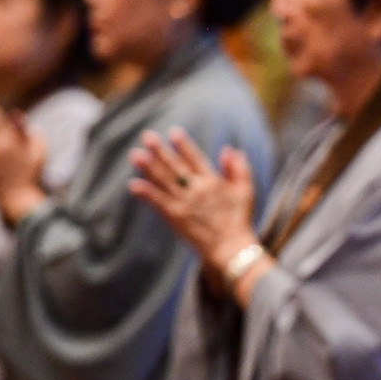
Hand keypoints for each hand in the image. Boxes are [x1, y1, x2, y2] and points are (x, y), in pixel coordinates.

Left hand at [126, 127, 259, 273]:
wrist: (231, 247)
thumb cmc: (240, 219)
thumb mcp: (246, 190)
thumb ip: (239, 168)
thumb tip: (229, 149)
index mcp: (213, 181)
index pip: (195, 158)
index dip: (183, 145)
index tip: (173, 132)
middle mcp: (197, 189)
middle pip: (175, 166)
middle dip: (160, 150)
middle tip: (146, 136)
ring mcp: (185, 203)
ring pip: (164, 181)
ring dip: (149, 167)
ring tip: (136, 155)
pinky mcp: (176, 217)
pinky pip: (158, 202)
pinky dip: (146, 193)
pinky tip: (134, 184)